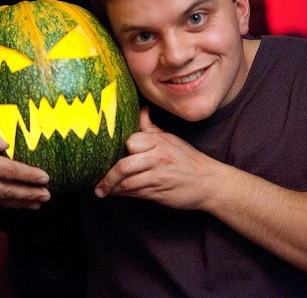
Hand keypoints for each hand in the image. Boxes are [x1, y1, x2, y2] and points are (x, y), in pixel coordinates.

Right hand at [0, 115, 50, 208]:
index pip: (7, 170)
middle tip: (47, 195)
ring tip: (38, 202)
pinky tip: (19, 204)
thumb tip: (6, 145)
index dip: (28, 175)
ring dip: (20, 203)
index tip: (46, 177)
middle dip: (29, 194)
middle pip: (5, 190)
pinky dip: (5, 204)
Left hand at [95, 107, 216, 209]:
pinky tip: (116, 194)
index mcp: (160, 142)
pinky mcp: (160, 193)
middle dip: (108, 177)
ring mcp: (159, 177)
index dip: (120, 149)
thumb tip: (141, 110)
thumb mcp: (171, 139)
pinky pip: (136, 194)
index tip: (107, 155)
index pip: (131, 142)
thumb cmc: (188, 160)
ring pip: (128, 183)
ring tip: (102, 191)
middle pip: (124, 165)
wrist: (210, 182)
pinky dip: (123, 195)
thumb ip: (151, 127)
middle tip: (97, 183)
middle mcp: (158, 158)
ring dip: (112, 188)